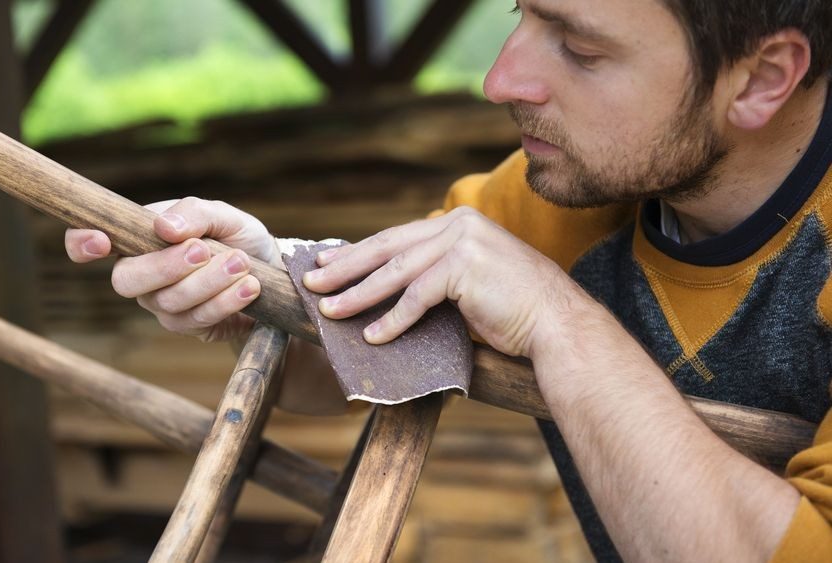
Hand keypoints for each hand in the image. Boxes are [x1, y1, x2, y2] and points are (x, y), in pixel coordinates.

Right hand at [65, 197, 281, 341]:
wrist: (271, 268)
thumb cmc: (238, 236)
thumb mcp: (223, 215)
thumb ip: (195, 213)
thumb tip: (164, 227)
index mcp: (138, 237)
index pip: (88, 242)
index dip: (81, 243)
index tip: (100, 241)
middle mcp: (142, 273)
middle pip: (126, 281)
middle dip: (165, 267)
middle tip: (202, 250)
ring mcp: (162, 303)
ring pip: (168, 301)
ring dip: (208, 281)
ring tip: (241, 263)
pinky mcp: (188, 326)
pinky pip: (197, 319)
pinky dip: (226, 300)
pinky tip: (249, 286)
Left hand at [302, 206, 579, 357]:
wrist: (558, 325)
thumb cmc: (514, 311)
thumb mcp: (468, 282)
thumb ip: (434, 275)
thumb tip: (387, 288)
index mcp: (458, 223)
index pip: (396, 239)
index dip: (358, 253)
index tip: (327, 263)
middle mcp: (458, 224)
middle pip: (388, 249)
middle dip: (345, 267)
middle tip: (310, 281)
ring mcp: (462, 241)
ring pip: (396, 273)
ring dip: (357, 294)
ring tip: (328, 311)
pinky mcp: (465, 267)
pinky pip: (417, 297)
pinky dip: (393, 320)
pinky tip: (373, 337)